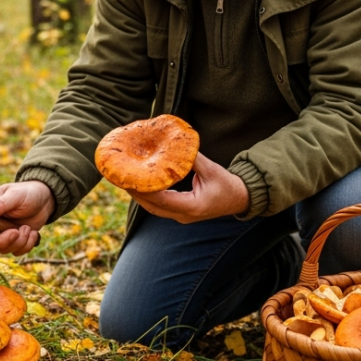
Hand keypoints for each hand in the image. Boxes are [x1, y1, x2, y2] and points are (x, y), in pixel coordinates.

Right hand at [0, 181, 54, 255]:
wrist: (45, 200)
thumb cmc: (28, 193)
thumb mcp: (16, 195)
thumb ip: (1, 203)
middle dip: (2, 240)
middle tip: (16, 231)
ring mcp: (2, 233)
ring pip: (1, 248)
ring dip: (18, 242)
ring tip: (28, 229)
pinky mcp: (14, 241)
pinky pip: (15, 252)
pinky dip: (26, 245)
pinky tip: (33, 233)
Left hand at [127, 154, 248, 223]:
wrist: (240, 199)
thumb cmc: (228, 185)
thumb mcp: (212, 169)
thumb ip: (193, 158)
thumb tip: (177, 144)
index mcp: (192, 207)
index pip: (161, 200)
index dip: (144, 189)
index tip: (130, 178)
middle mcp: (183, 215)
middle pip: (151, 207)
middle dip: (135, 192)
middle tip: (120, 177)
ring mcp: (181, 216)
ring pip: (153, 208)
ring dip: (139, 195)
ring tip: (126, 180)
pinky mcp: (180, 213)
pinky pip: (159, 206)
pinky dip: (148, 196)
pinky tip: (141, 184)